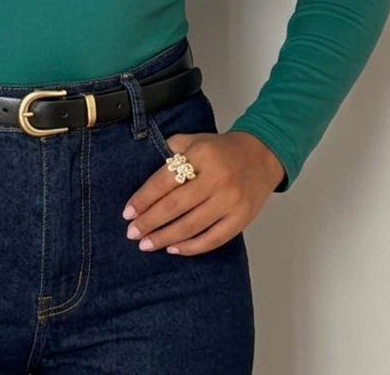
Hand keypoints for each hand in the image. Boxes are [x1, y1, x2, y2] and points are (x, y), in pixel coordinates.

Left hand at [122, 130, 284, 255]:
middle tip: (132, 233)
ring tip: (146, 244)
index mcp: (201, 155)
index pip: (164, 181)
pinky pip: (212, 240)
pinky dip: (191, 248)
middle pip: (175, 206)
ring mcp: (231, 201)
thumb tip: (146, 182)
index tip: (127, 213)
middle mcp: (217, 178)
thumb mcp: (193, 140)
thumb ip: (170, 153)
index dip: (143, 199)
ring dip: (165, 238)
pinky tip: (174, 249)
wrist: (261, 156)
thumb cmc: (220, 150)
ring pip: (191, 226)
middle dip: (149, 222)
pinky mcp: (241, 219)